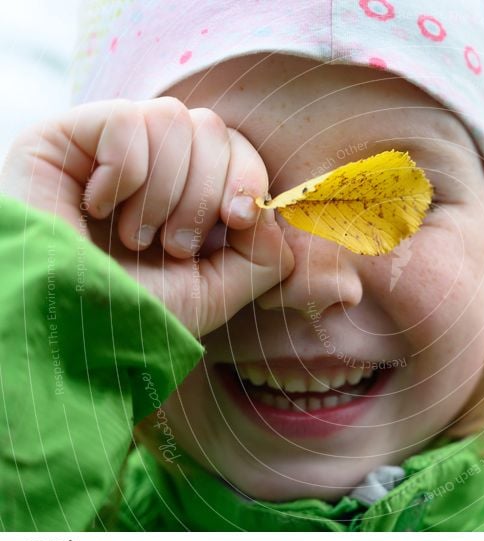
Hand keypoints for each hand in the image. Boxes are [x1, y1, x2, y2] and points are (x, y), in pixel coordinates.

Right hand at [0, 97, 293, 335]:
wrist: (66, 330)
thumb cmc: (136, 315)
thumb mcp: (216, 293)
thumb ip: (262, 254)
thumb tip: (269, 210)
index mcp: (188, 192)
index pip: (236, 148)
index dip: (247, 176)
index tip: (236, 220)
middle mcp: (152, 164)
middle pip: (211, 128)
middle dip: (203, 193)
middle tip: (175, 246)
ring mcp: (109, 147)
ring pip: (172, 118)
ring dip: (164, 191)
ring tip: (134, 237)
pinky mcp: (66, 136)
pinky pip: (125, 120)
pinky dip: (124, 174)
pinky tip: (97, 209)